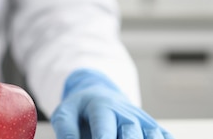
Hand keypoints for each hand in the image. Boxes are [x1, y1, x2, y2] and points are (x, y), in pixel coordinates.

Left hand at [51, 69, 173, 138]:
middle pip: (131, 133)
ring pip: (152, 136)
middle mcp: (126, 113)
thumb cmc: (79, 110)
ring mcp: (143, 121)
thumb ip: (66, 131)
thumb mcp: (64, 114)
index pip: (104, 126)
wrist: (99, 96)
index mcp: (102, 107)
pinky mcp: (154, 129)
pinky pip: (165, 137)